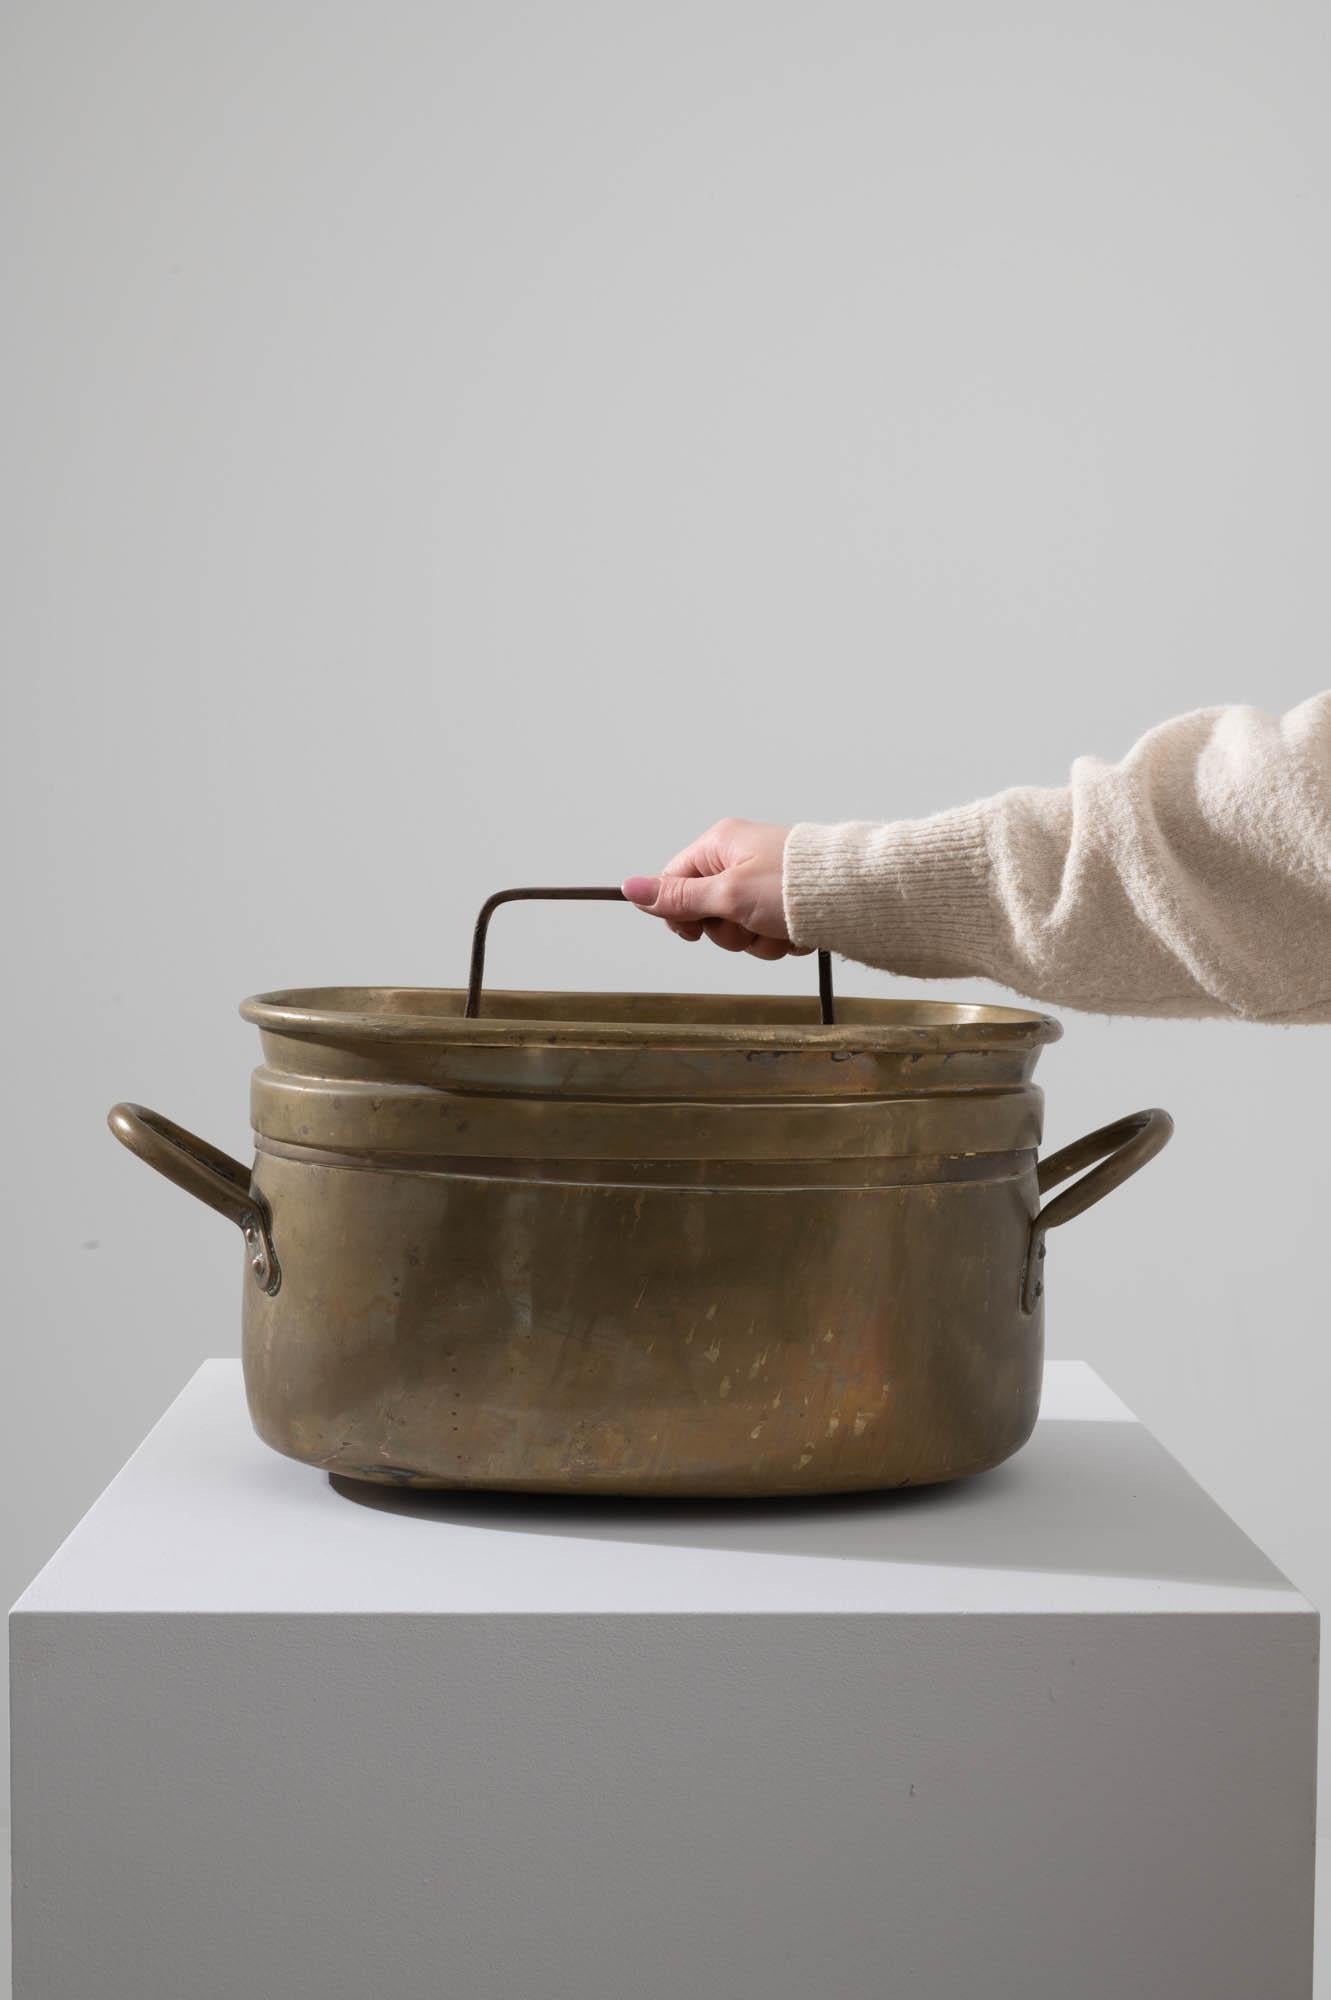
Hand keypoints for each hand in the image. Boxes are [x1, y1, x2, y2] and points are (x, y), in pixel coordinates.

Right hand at [622, 819, 808, 958]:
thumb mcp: (727, 895)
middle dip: (729, 931)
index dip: (681, 913)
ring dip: (758, 940)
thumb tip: (630, 888)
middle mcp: (740, 859)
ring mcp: (764, 883)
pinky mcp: (785, 904)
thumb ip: (678, 897)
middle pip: (707, 911)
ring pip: (738, 929)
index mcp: (720, 845)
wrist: (855, 896)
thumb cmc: (795, 885)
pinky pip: (766, 933)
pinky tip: (796, 933)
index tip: (697, 930)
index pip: (675, 881)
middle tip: (749, 924)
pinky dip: (779, 940)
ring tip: (779, 928)